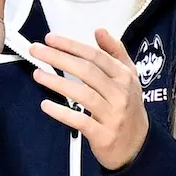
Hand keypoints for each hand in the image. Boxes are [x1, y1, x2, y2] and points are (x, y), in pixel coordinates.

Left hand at [30, 29, 148, 170]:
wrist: (138, 145)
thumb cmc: (128, 107)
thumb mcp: (129, 77)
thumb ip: (115, 52)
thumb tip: (99, 31)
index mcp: (125, 76)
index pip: (96, 56)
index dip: (72, 45)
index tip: (51, 39)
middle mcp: (120, 94)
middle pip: (87, 71)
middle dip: (59, 58)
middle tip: (37, 51)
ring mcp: (113, 115)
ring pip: (83, 95)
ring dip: (57, 83)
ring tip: (37, 74)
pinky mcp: (103, 135)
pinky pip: (80, 121)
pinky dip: (62, 112)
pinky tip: (46, 105)